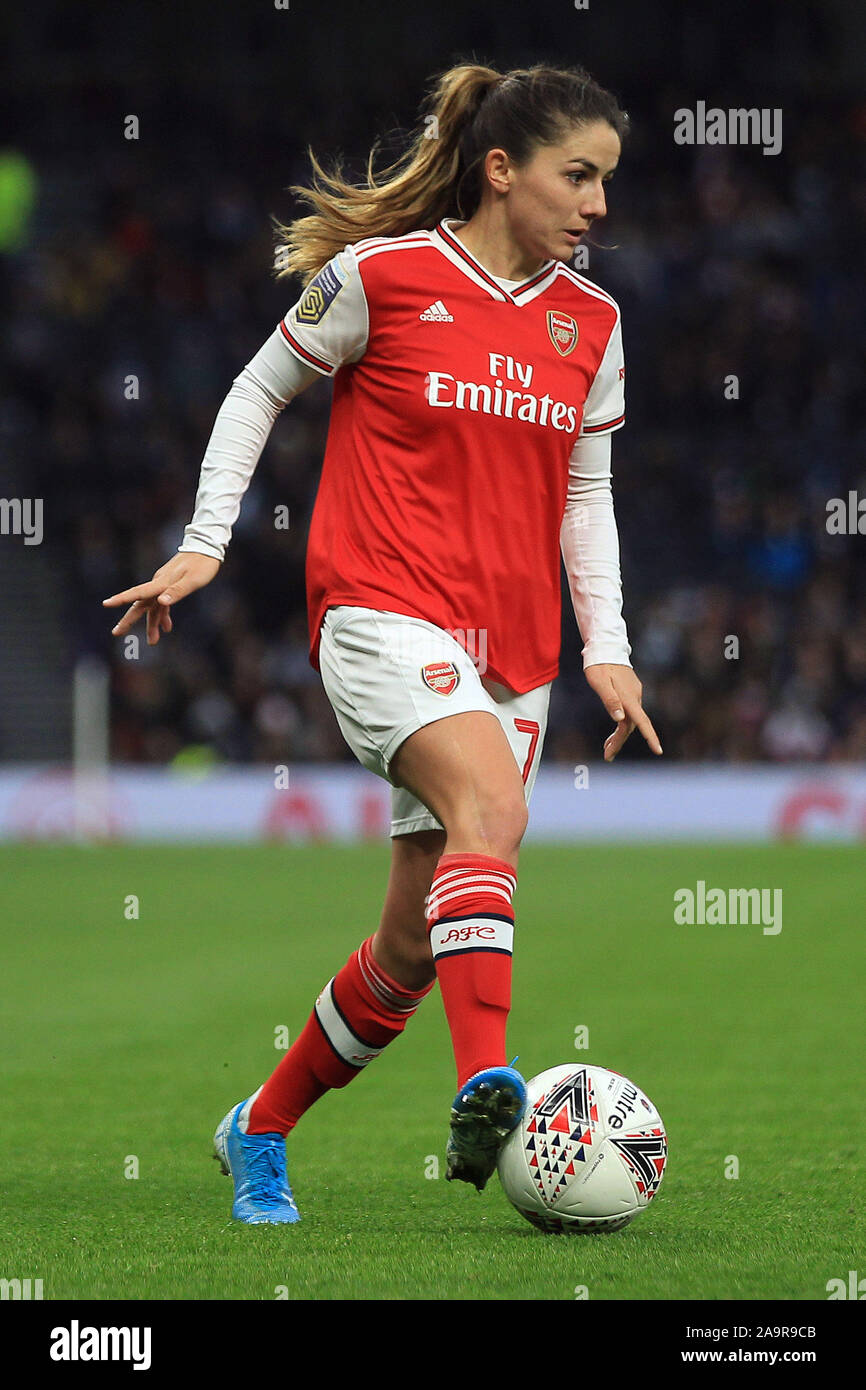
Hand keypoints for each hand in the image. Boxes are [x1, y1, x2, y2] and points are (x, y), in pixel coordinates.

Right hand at [102, 551, 220, 644]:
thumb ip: (177, 591)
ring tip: (153, 641)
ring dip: (152, 624)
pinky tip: (167, 627)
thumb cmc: (203, 564)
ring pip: (153, 607)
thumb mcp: (193, 580)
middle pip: (140, 604)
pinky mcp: (170, 585)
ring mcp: (163, 585)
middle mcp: (159, 584)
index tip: (106, 603)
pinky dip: (163, 615)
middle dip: (129, 619)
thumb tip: (161, 602)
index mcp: (162, 583)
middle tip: (116, 633)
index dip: (122, 599)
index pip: (139, 593)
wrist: (207, 547)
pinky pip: (162, 603)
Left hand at [583, 663, 662, 761]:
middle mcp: (634, 697)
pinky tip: (614, 733)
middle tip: (607, 756)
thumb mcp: (599, 682)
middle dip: (620, 742)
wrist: (605, 647)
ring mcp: (633, 695)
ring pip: (630, 721)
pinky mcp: (630, 693)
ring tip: (607, 750)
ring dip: (619, 736)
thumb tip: (620, 718)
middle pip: (632, 725)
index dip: (650, 736)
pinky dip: (621, 726)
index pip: (641, 721)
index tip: (658, 750)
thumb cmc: (599, 664)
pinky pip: (628, 714)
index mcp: (628, 697)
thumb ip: (609, 700)